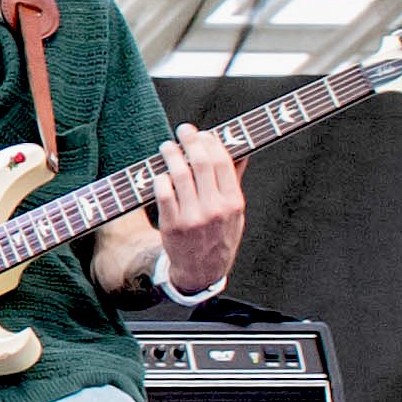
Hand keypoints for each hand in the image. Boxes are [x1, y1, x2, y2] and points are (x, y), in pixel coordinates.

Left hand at [149, 123, 246, 292]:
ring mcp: (193, 217)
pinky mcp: (172, 225)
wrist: (202, 271)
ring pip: (180, 175)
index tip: (204, 134)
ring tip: (167, 147)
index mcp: (233, 202)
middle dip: (190, 141)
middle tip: (183, 130)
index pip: (223, 162)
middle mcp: (215, 209)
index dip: (211, 143)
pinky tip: (160, 173)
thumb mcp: (235, 212)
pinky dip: (160, 178)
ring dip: (171, 154)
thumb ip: (234, 181)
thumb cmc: (220, 236)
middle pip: (201, 163)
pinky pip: (163, 193)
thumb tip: (240, 151)